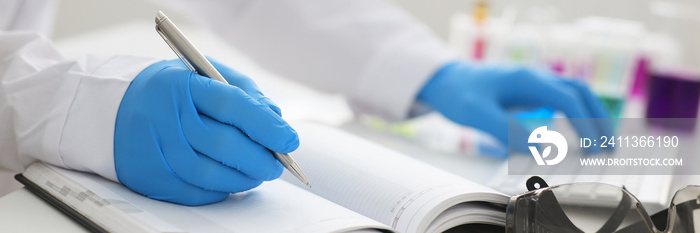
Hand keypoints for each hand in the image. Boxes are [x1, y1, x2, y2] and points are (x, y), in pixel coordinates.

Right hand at [114, 59, 297, 205]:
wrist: (109, 110)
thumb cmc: (168, 91)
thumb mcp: (203, 72)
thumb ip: (243, 89)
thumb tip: (275, 119)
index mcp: (182, 85)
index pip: (233, 106)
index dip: (266, 126)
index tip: (289, 139)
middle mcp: (167, 119)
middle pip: (226, 145)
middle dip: (262, 158)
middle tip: (278, 162)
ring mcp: (157, 151)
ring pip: (213, 175)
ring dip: (246, 178)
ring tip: (260, 172)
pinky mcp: (151, 178)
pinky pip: (196, 192)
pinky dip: (222, 189)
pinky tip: (232, 180)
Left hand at [417, 62, 611, 154]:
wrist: (444, 80)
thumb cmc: (458, 94)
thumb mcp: (476, 115)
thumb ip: (506, 131)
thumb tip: (540, 149)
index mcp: (526, 79)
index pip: (568, 99)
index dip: (585, 124)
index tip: (595, 147)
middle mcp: (534, 78)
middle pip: (579, 92)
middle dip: (598, 118)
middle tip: (608, 148)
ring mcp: (533, 83)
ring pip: (573, 94)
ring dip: (590, 115)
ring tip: (600, 143)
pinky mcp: (529, 92)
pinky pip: (560, 100)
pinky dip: (575, 115)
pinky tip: (576, 136)